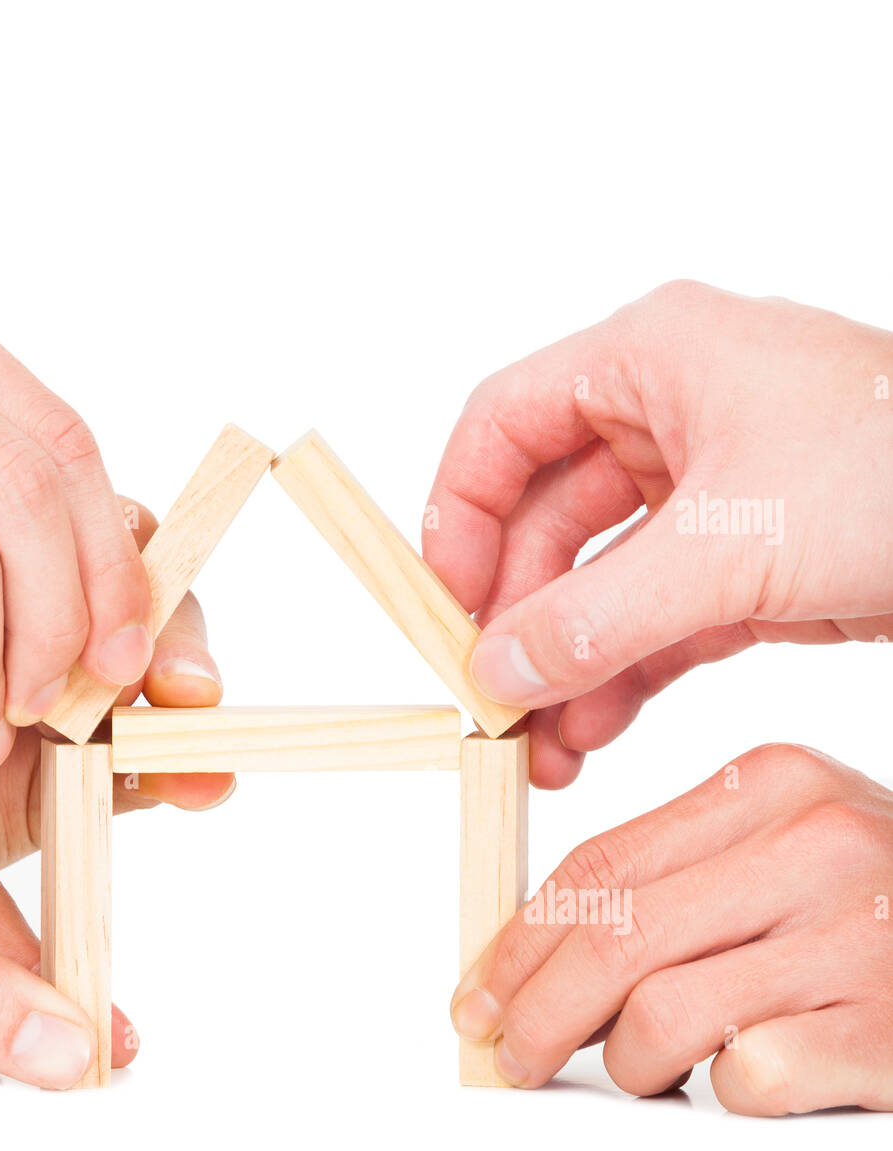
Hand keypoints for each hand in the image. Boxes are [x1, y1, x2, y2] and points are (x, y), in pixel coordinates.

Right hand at [426, 281, 892, 786]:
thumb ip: (598, 615)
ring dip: (567, 662)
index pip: (503, 425)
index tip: (446, 608)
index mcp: (652, 359)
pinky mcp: (749, 560)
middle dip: (520, 621)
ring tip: (544, 746)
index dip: (459, 516)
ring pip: (600, 581)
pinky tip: (597, 728)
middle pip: (546, 521)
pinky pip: (657, 618)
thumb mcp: (729, 546)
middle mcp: (672, 416)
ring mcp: (712, 493)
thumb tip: (496, 672)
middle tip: (495, 705)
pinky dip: (624, 672)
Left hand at [450, 743, 892, 1115]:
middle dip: (537, 1014)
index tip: (483, 990)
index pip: (599, 866)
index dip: (520, 940)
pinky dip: (724, 1095)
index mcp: (772, 785)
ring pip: (661, 1019)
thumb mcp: (787, 848)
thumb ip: (681, 876)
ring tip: (647, 1071)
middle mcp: (817, 847)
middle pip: (612, 940)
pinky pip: (749, 1080)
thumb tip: (543, 947)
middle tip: (514, 1054)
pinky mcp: (887, 1029)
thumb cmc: (885, 904)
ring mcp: (859, 937)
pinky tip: (740, 1083)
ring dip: (629, 1064)